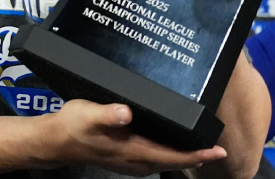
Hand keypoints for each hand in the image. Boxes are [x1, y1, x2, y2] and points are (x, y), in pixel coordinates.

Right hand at [38, 100, 225, 175]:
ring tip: (202, 145)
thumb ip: (108, 114)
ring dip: (184, 155)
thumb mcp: (88, 114)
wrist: (55, 141)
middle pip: (174, 161)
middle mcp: (136, 161)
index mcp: (132, 151)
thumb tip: (126, 113)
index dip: (197, 154)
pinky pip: (156, 158)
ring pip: (165, 161)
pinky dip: (170, 153)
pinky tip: (173, 142)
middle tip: (219, 148)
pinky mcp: (126, 158)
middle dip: (197, 156)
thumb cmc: (72, 126)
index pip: (172, 155)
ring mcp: (131, 162)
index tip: (218, 151)